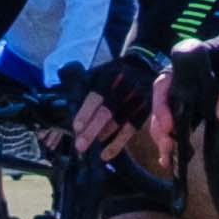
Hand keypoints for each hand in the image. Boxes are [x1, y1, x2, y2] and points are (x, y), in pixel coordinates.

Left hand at [62, 50, 165, 166]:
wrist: (143, 65)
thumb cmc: (113, 74)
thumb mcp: (98, 73)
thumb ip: (85, 89)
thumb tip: (71, 112)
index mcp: (112, 73)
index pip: (98, 93)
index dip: (87, 111)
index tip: (77, 127)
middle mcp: (128, 83)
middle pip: (110, 108)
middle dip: (93, 128)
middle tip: (81, 145)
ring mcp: (140, 95)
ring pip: (123, 119)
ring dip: (106, 136)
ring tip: (91, 148)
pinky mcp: (148, 107)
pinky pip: (133, 128)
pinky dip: (119, 142)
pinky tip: (107, 153)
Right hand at [159, 18, 218, 153]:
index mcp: (193, 54)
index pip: (170, 75)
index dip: (164, 100)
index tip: (169, 124)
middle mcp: (183, 70)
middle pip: (161, 95)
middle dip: (160, 121)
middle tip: (167, 143)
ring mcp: (186, 86)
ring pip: (165, 109)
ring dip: (163, 133)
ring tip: (167, 156)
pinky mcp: (193, 101)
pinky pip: (177, 118)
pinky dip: (172, 137)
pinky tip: (170, 158)